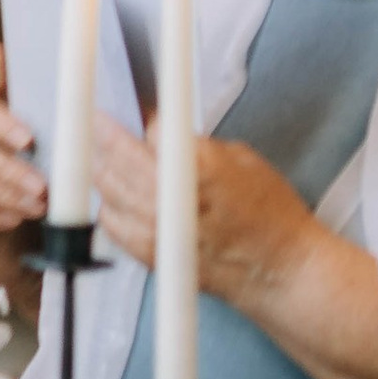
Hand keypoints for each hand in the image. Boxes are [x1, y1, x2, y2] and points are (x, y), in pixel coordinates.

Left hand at [94, 112, 317, 309]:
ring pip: (105, 186)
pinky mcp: (147, 252)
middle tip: (98, 121)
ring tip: (102, 154)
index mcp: (197, 165)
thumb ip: (196, 143)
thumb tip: (159, 131)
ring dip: (102, 166)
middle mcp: (168, 195)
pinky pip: (109, 220)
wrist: (278, 270)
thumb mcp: (243, 159)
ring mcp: (153, 226)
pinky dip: (109, 203)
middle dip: (105, 134)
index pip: (150, 128)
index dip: (141, 118)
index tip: (131, 109)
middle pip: (115, 154)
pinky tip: (116, 194)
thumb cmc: (270, 214)